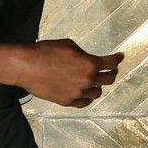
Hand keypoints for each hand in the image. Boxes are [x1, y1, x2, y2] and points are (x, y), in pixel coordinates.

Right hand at [7, 40, 123, 108]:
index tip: (120, 57)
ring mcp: (78, 92)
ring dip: (97, 85)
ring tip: (95, 81)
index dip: (117, 59)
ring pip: (97, 92)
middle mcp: (87, 80)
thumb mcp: (70, 45)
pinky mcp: (67, 101)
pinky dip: (87, 97)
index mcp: (90, 63)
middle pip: (108, 79)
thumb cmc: (46, 51)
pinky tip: (86, 93)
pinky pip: (84, 102)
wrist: (27, 66)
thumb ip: (83, 54)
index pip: (111, 63)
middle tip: (111, 69)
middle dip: (111, 73)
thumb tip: (87, 59)